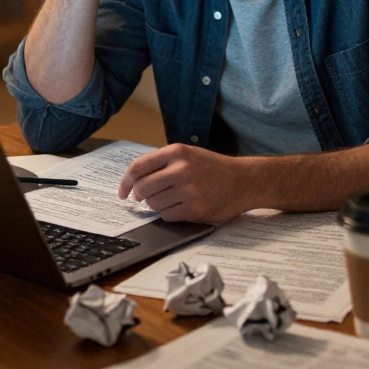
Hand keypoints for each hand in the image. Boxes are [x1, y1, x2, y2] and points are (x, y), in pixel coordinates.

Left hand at [117, 144, 257, 223]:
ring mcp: (189, 189)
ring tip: (175, 199)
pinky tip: (184, 207)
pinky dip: (171, 214)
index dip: (125, 182)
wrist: (245, 181)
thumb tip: (133, 182)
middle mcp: (182, 169)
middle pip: (143, 189)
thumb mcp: (190, 155)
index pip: (138, 167)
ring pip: (153, 204)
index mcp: (178, 152)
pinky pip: (167, 216)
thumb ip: (163, 163)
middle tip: (150, 197)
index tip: (123, 192)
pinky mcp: (196, 208)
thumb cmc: (214, 169)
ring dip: (159, 205)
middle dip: (142, 197)